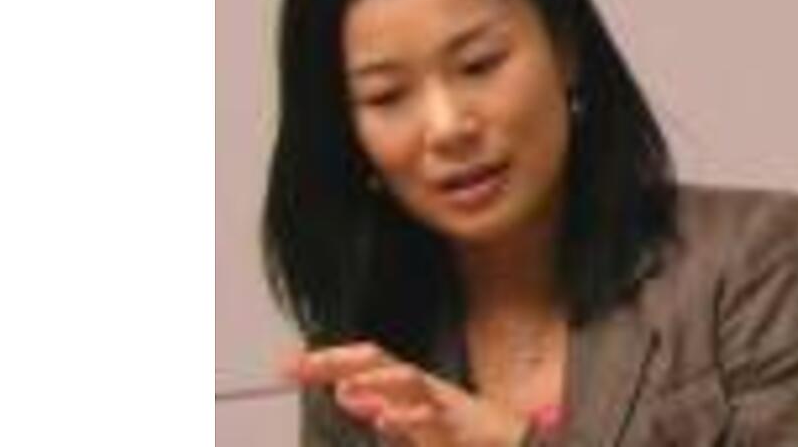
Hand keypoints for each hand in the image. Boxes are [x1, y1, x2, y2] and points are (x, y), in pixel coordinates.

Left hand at [284, 342, 527, 446]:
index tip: (287, 365)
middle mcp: (421, 385)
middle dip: (339, 360)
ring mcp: (440, 402)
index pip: (361, 362)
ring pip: (407, 379)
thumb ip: (379, 405)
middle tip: (303, 365)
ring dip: (374, 380)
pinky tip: (386, 418)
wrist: (510, 442)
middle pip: (377, 359)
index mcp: (406, 384)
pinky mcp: (458, 424)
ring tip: (343, 387)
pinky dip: (408, 415)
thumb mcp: (411, 419)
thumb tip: (345, 391)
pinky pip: (432, 416)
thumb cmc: (459, 432)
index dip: (326, 361)